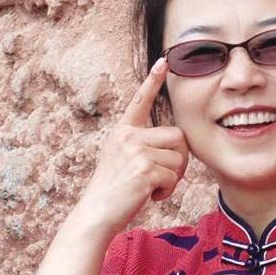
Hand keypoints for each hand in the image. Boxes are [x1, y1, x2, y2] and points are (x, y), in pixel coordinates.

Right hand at [76, 58, 187, 234]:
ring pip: (179, 158)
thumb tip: (178, 140)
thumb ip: (144, 144)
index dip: (153, 80)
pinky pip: (174, 176)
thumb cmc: (115, 189)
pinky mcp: (144, 169)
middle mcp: (128, 136)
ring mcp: (135, 151)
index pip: (141, 100)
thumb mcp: (124, 157)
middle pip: (178, 136)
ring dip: (172, 177)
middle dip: (179, 159)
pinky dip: (167, 191)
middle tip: (163, 176)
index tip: (164, 61)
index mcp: (123, 130)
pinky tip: (149, 196)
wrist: (96, 214)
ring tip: (150, 186)